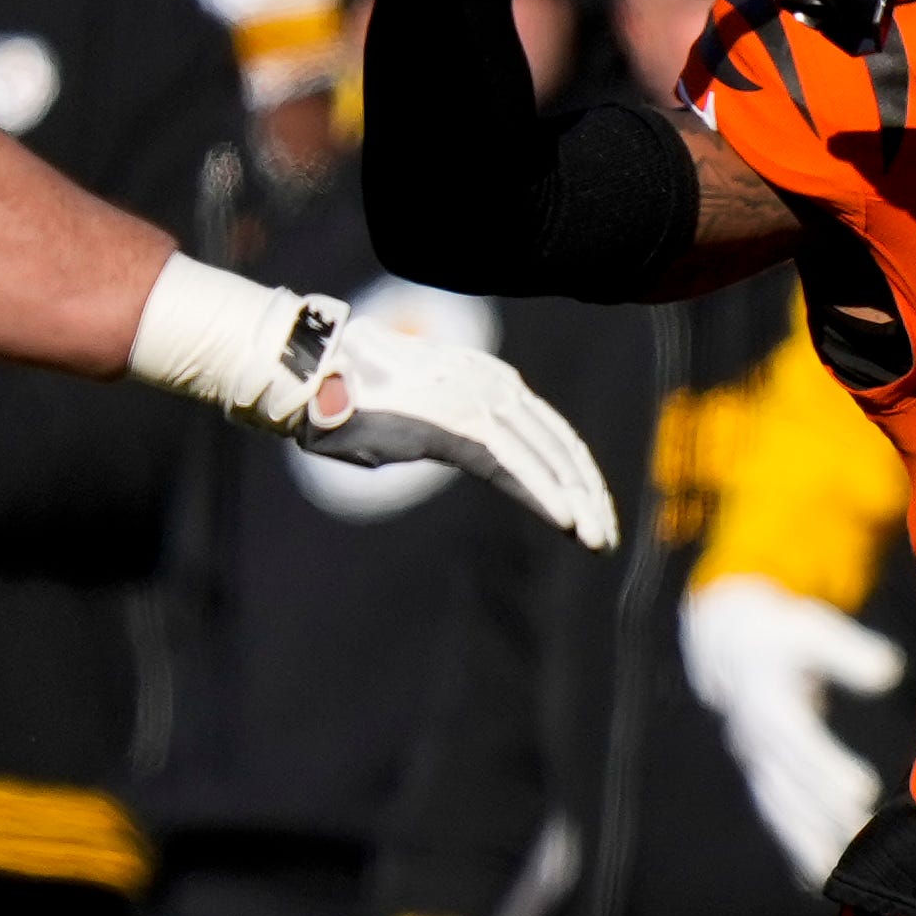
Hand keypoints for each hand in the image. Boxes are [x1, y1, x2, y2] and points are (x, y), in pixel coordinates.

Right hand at [298, 321, 619, 551]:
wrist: (311, 376)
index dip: (573, 475)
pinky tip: (565, 522)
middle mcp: (492, 384)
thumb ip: (444, 433)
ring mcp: (476, 399)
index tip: (589, 515)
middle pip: (557, 444)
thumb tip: (448, 449)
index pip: (547, 432)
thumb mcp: (411, 418)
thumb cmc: (345, 401)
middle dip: (587, 494)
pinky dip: (542, 493)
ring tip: (594, 540)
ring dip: (574, 502)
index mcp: (487, 380)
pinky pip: (510, 463)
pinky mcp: (457, 420)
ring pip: (544, 456)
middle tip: (604, 539)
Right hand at [679, 576, 903, 887]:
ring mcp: (755, 762)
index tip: (862, 791)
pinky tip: (815, 878)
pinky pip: (776, 816)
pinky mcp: (761, 774)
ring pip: (778, 808)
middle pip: (789, 783)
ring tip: (834, 873)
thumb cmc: (780, 636)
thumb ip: (849, 653)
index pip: (798, 742)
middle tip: (861, 835)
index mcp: (767, 703)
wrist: (726, 644)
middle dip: (822, 813)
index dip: (826, 768)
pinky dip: (793, 847)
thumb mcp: (811, 631)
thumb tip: (890, 671)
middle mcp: (755, 740)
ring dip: (804, 841)